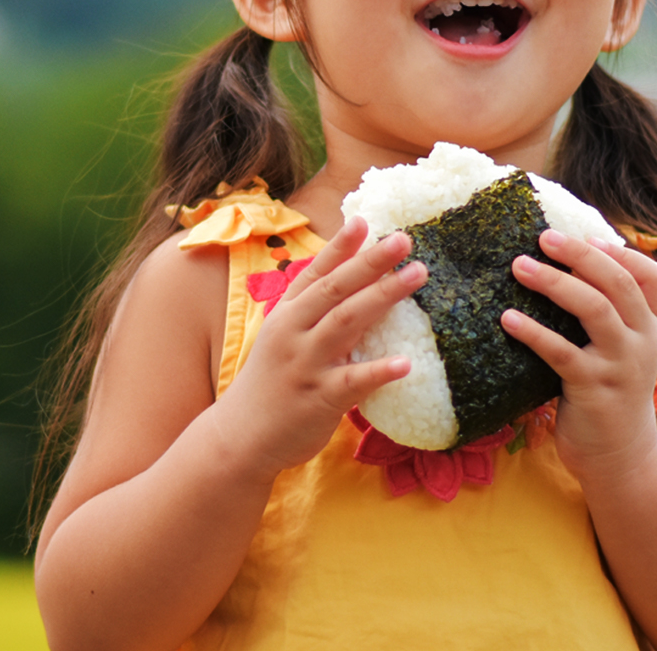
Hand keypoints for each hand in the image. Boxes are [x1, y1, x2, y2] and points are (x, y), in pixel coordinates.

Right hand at [211, 218, 424, 481]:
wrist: (239, 437)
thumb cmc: (271, 384)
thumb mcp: (283, 340)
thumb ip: (313, 314)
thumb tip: (354, 285)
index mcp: (286, 315)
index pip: (315, 273)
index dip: (339, 246)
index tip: (363, 220)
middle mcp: (293, 332)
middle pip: (335, 289)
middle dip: (370, 261)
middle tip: (403, 238)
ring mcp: (305, 364)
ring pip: (346, 322)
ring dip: (383, 295)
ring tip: (417, 275)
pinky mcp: (318, 398)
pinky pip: (353, 382)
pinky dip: (378, 370)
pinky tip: (406, 363)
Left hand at [502, 229, 656, 485]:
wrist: (620, 457)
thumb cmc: (607, 394)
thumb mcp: (618, 351)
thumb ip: (604, 315)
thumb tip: (564, 267)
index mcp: (647, 326)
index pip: (650, 276)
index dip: (620, 252)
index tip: (587, 235)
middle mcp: (641, 341)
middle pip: (618, 283)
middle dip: (580, 254)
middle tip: (542, 236)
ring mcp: (620, 365)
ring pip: (594, 310)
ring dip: (555, 283)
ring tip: (519, 266)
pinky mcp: (594, 390)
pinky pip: (562, 353)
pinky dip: (534, 333)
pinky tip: (507, 319)